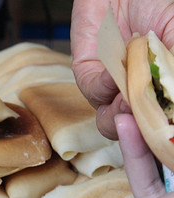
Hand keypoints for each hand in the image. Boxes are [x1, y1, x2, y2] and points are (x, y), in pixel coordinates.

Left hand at [71, 0, 173, 138]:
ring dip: (122, 112)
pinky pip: (94, 90)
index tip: (166, 123)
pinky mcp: (86, 74)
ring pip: (110, 120)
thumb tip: (173, 97)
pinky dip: (106, 84)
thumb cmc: (157, 8)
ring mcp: (110, 88)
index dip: (159, 128)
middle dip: (141, 127)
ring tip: (131, 98)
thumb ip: (173, 65)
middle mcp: (133, 94)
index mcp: (157, 90)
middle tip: (148, 114)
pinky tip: (115, 73)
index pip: (156, 121)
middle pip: (133, 130)